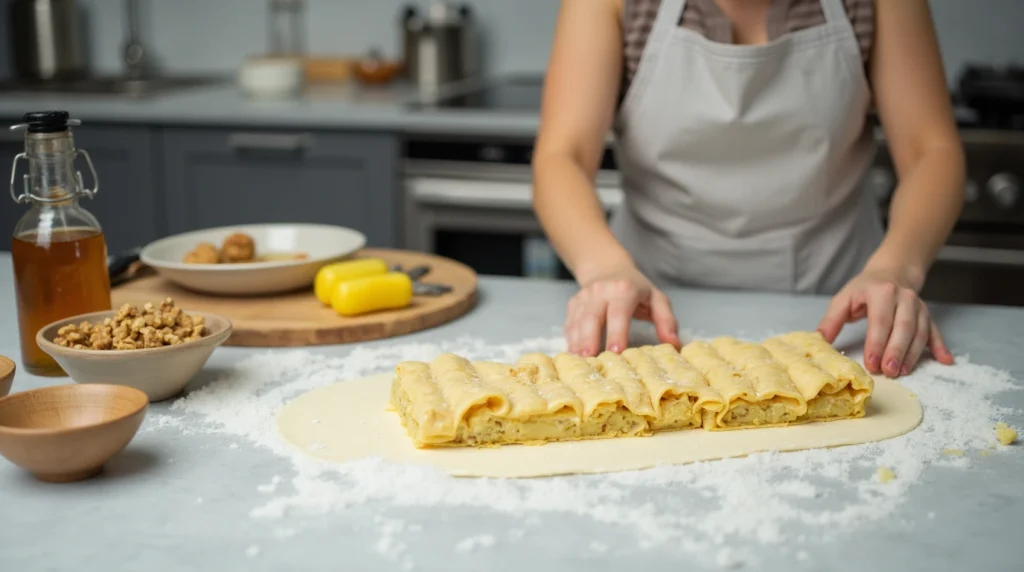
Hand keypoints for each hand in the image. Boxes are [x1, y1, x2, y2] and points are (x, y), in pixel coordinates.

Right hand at [565, 262, 679, 355]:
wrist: (608, 269)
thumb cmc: (636, 289)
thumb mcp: (657, 299)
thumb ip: (666, 321)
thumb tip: (674, 345)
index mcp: (624, 290)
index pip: (619, 312)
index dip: (617, 331)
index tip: (616, 351)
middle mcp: (600, 291)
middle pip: (592, 316)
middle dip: (589, 339)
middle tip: (589, 361)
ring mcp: (584, 297)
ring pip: (577, 321)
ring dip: (577, 343)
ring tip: (579, 363)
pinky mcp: (573, 305)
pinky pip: (570, 324)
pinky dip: (571, 340)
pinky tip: (573, 356)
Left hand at [817, 268, 953, 376]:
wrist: (891, 273)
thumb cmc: (864, 289)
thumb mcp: (844, 298)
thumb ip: (831, 320)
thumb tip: (819, 341)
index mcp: (881, 293)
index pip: (880, 320)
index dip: (876, 343)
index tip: (871, 363)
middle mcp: (904, 298)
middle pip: (903, 328)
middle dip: (896, 352)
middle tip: (888, 372)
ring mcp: (919, 307)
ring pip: (920, 332)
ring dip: (913, 354)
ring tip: (903, 372)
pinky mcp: (928, 315)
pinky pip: (935, 331)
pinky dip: (940, 346)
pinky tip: (945, 361)